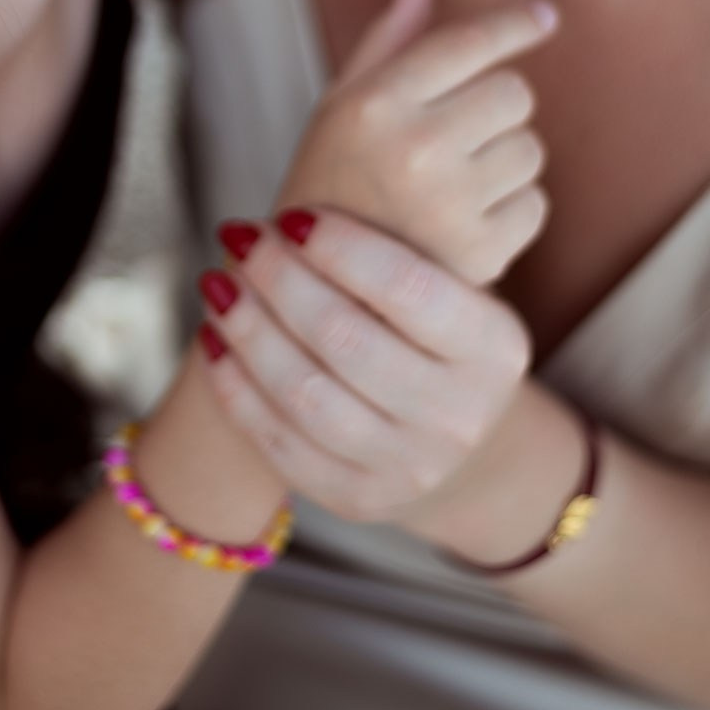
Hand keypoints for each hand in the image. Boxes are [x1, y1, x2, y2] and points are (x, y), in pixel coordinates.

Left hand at [198, 207, 530, 528]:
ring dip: (247, 329)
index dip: (341, 246)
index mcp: (494, 349)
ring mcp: (410, 467)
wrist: (455, 441)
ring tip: (217, 281)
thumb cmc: (433, 336)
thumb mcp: (448, 292)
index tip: (293, 215)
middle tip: (239, 236)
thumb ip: (395, 253)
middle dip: (279, 278)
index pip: (410, 287)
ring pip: (304, 393)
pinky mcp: (358, 499)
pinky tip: (214, 338)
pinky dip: (235, 386)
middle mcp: (459, 415)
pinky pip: (279, 442)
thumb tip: (298, 209)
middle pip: (345, 338)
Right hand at [280, 0, 556, 285]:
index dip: (514, 25)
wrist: (315, 295)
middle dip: (496, 109)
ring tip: (452, 187)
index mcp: (373, 103)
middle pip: (514, 93)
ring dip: (505, 160)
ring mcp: (449, 205)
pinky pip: (536, 204)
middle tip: (456, 137)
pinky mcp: (481, 255)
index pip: (468, 44)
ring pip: (531, 148)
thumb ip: (386, 41)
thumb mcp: (339, 106)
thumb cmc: (330, 183)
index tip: (545, 17)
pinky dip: (512, 210)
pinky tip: (465, 224)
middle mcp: (413, 149)